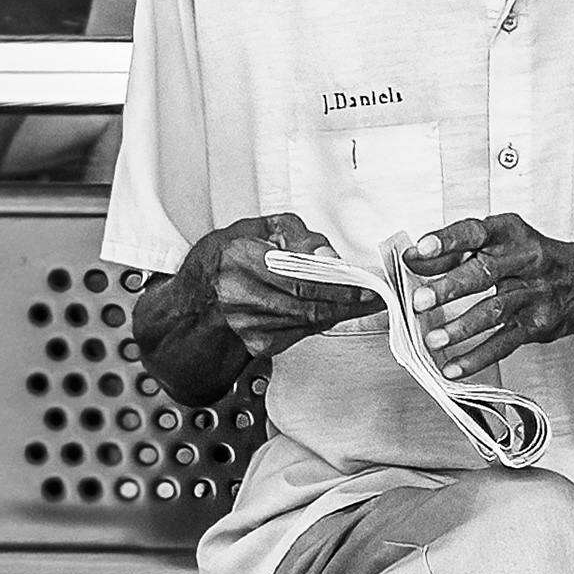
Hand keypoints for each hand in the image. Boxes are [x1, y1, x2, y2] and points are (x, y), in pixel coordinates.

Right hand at [205, 213, 382, 357]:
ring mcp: (248, 324)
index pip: (298, 278)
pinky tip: (337, 310)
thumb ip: (298, 236)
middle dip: (349, 301)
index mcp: (239, 258)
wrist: (197, 301)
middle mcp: (240, 295)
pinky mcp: (259, 344)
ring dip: (342, 312)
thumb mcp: (257, 229)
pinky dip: (324, 321)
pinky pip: (303, 332)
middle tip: (377, 295)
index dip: (337, 285)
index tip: (365, 284)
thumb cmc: (228, 257)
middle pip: (308, 304)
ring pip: (310, 321)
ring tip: (366, 300)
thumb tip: (329, 257)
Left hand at [402, 215, 573, 380]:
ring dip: (461, 327)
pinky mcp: (537, 324)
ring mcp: (533, 294)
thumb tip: (413, 259)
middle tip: (419, 301)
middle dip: (449, 288)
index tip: (421, 250)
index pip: (475, 232)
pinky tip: (454, 366)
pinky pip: (504, 342)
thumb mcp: (500, 243)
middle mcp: (524, 260)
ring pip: (494, 310)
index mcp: (510, 234)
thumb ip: (456, 251)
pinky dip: (477, 357)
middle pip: (484, 273)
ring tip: (433, 339)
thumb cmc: (533, 259)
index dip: (448, 241)